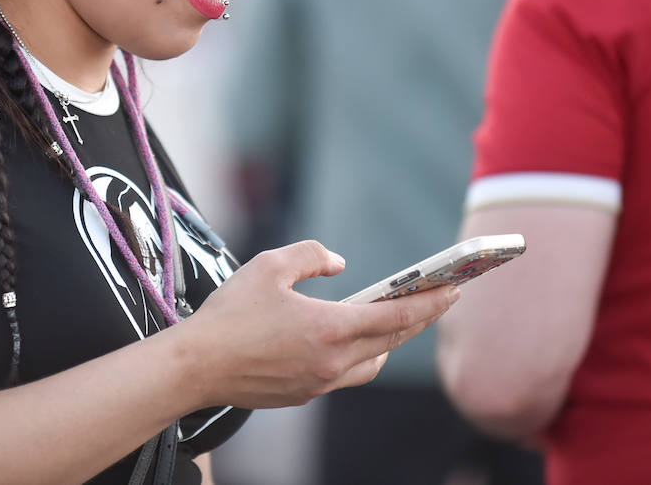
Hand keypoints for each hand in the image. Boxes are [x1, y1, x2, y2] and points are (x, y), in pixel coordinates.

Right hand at [175, 240, 458, 408]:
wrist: (196, 367)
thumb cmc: (230, 314)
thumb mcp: (269, 266)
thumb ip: (311, 256)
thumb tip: (339, 263)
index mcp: (330, 328)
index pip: (396, 315)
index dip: (429, 301)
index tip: (454, 288)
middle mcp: (333, 362)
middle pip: (391, 341)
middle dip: (419, 319)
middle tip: (438, 298)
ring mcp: (320, 383)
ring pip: (371, 363)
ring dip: (389, 342)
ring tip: (395, 319)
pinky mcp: (304, 395)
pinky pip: (345, 375)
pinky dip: (358, 355)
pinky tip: (348, 339)